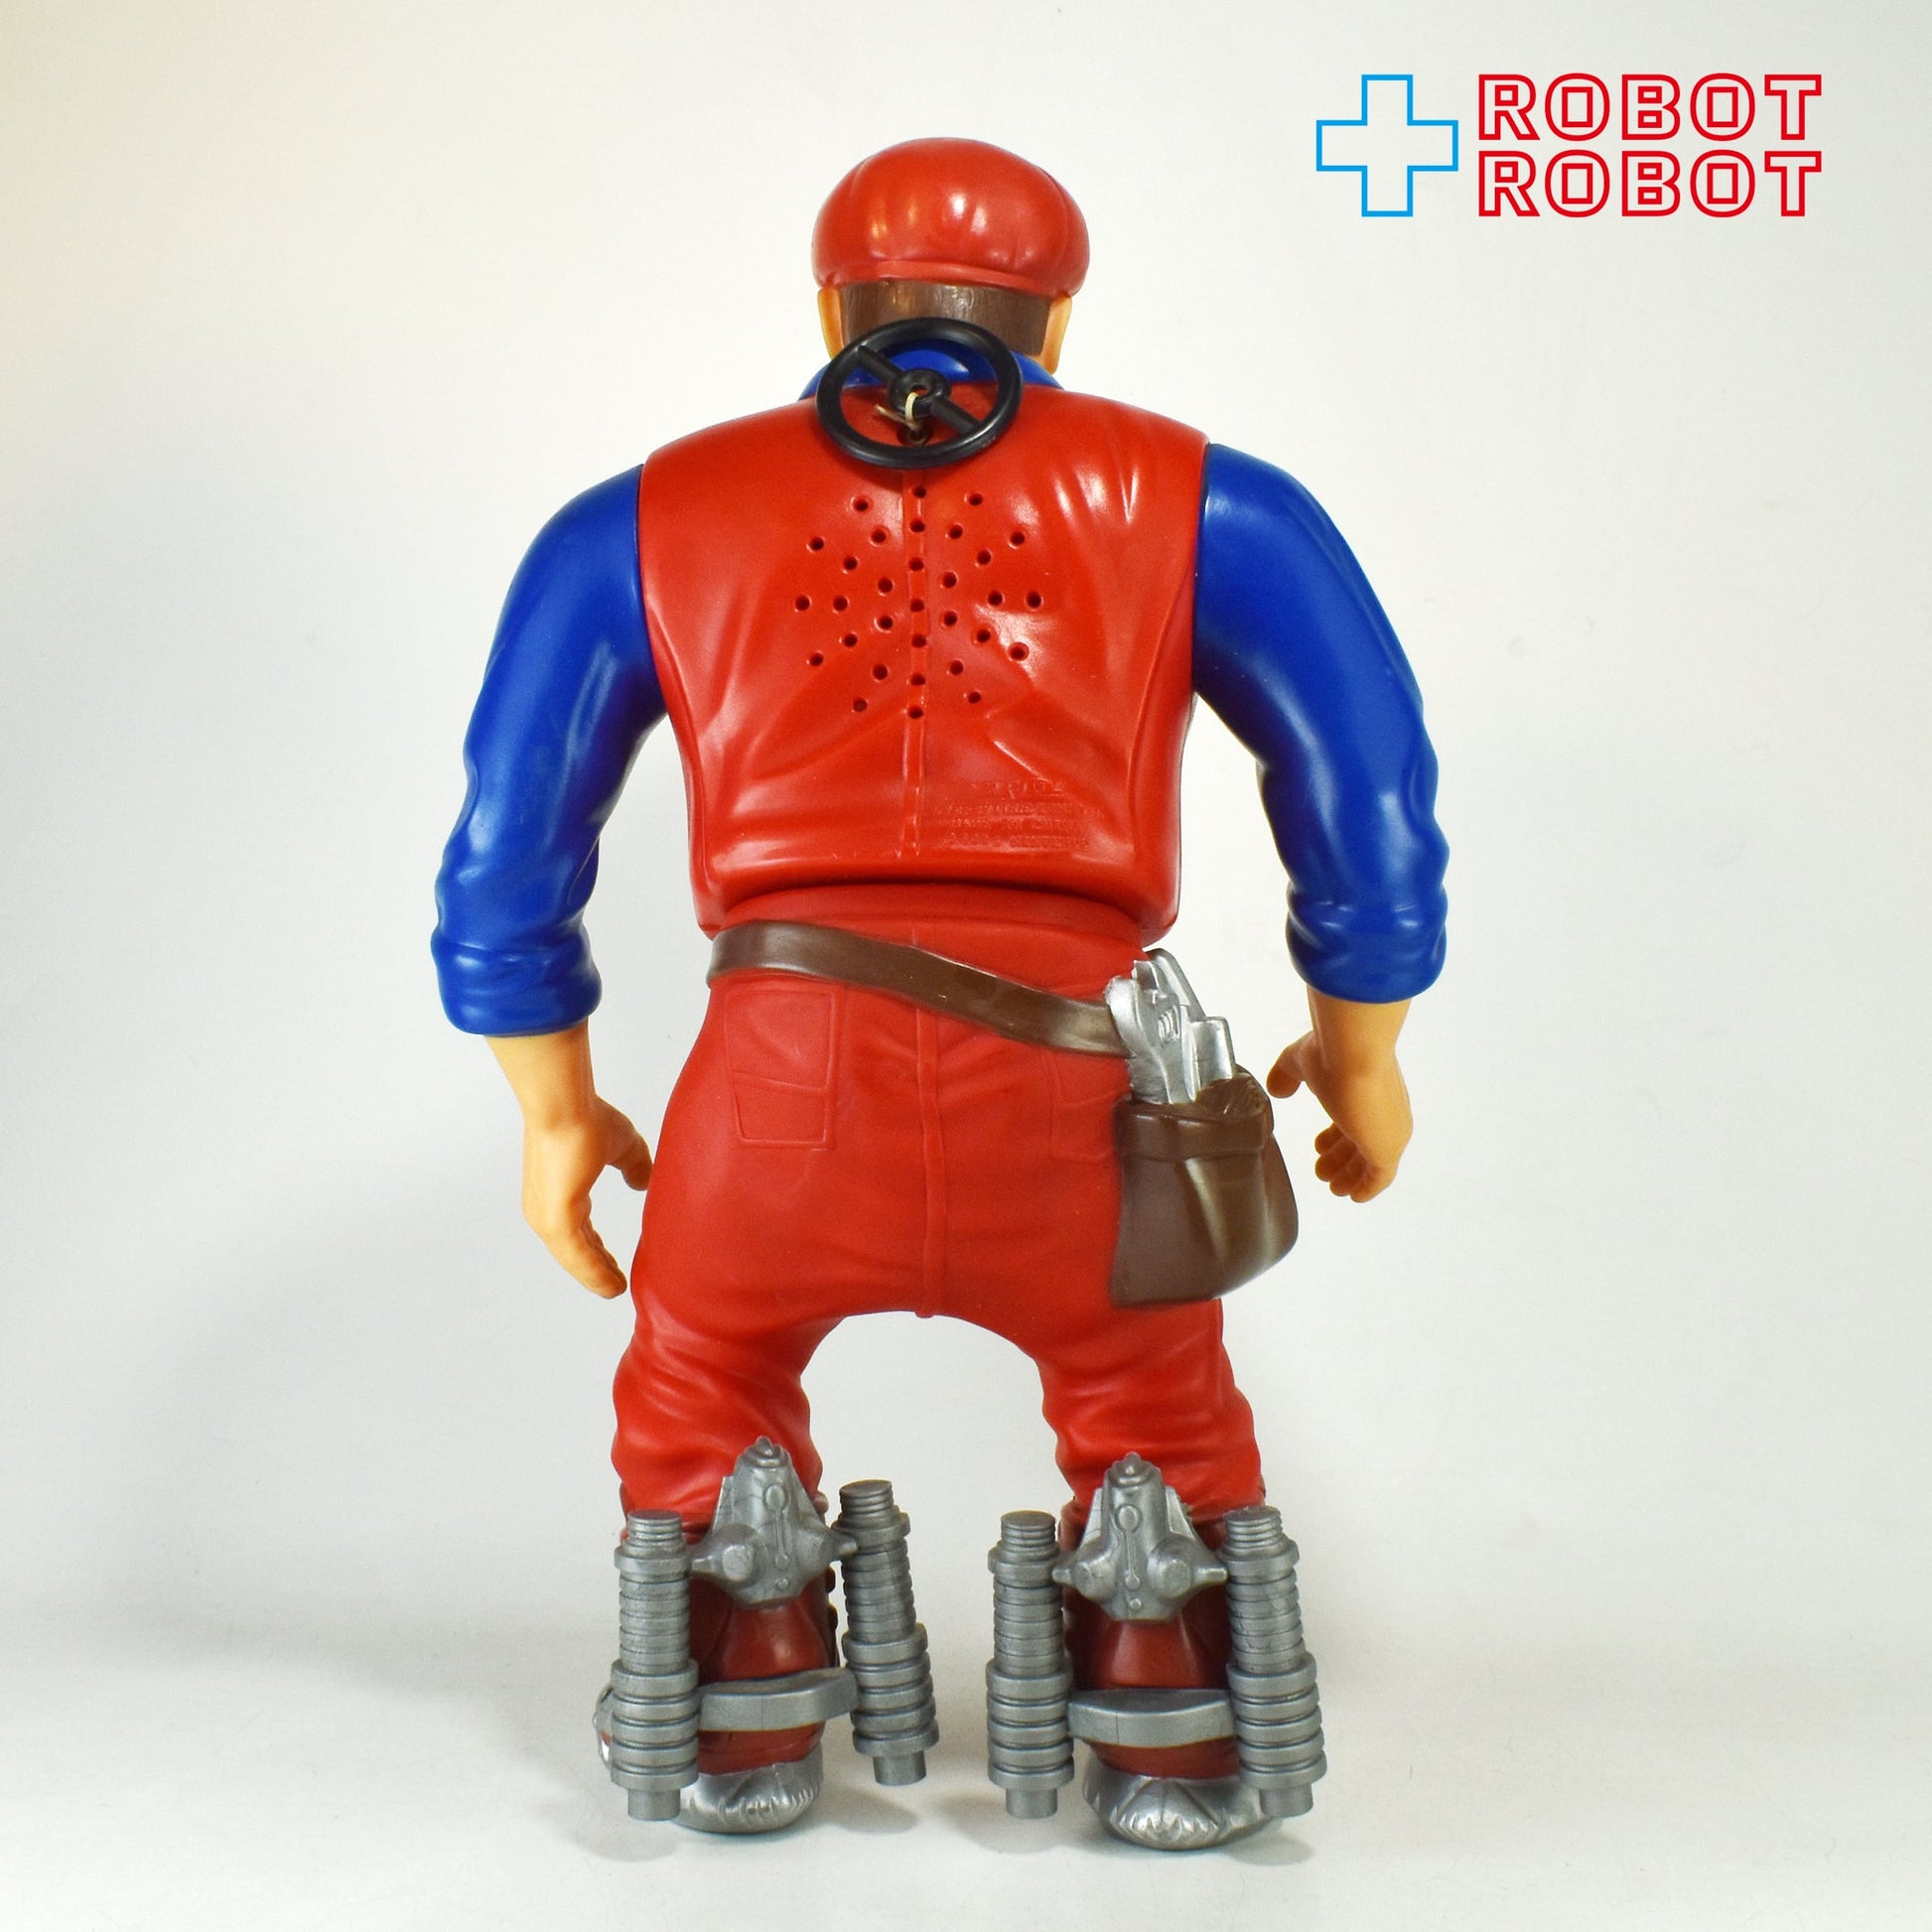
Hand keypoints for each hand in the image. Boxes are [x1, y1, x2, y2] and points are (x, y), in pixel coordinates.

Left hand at [518, 1099, 652, 1296]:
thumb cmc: (586, 1117)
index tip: (613, 1262)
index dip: (596, 1248)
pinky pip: (577, 1257)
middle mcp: (547, 1209)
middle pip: (576, 1248)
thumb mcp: (621, 1145)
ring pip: (575, 1258)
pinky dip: (593, 1274)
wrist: (564, 1106)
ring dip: (596, 1276)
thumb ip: (634, 1165)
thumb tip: (644, 1181)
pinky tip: (610, 1286)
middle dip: (597, 1266)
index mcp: (560, 1192)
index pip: (579, 1230)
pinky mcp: (555, 1221)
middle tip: (616, 1282)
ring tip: (616, 1290)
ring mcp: (547, 1217)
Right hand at [1266, 991, 1412, 1201]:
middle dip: (1341, 1158)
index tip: (1318, 1146)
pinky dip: (1366, 1188)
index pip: (1354, 1119)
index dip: (1336, 1135)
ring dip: (1349, 1174)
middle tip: (1320, 1171)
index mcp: (1367, 1090)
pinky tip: (1353, 1196)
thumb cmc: (1331, 1053)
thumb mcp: (1298, 1061)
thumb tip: (1277, 1089)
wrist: (1354, 1053)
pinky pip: (1379, 1178)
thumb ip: (1287, 1076)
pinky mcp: (1387, 1149)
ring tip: (1331, 1186)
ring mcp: (1389, 1131)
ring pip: (1370, 1161)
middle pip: (1363, 1141)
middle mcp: (1383, 1112)